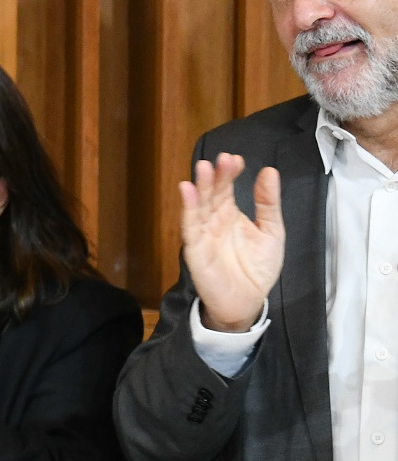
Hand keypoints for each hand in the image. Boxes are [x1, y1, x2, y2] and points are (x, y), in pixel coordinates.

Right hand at [181, 154, 282, 331]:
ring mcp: (203, 234)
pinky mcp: (195, 249)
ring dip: (200, 187)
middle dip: (216, 176)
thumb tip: (269, 171)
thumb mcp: (271, 232)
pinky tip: (188, 191)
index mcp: (230, 214)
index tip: (236, 159)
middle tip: (222, 159)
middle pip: (212, 193)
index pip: (227, 188)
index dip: (230, 173)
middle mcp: (214, 220)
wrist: (248, 302)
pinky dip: (188, 208)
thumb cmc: (258, 268)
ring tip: (203, 168)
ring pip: (199, 206)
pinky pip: (190, 226)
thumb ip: (268, 203)